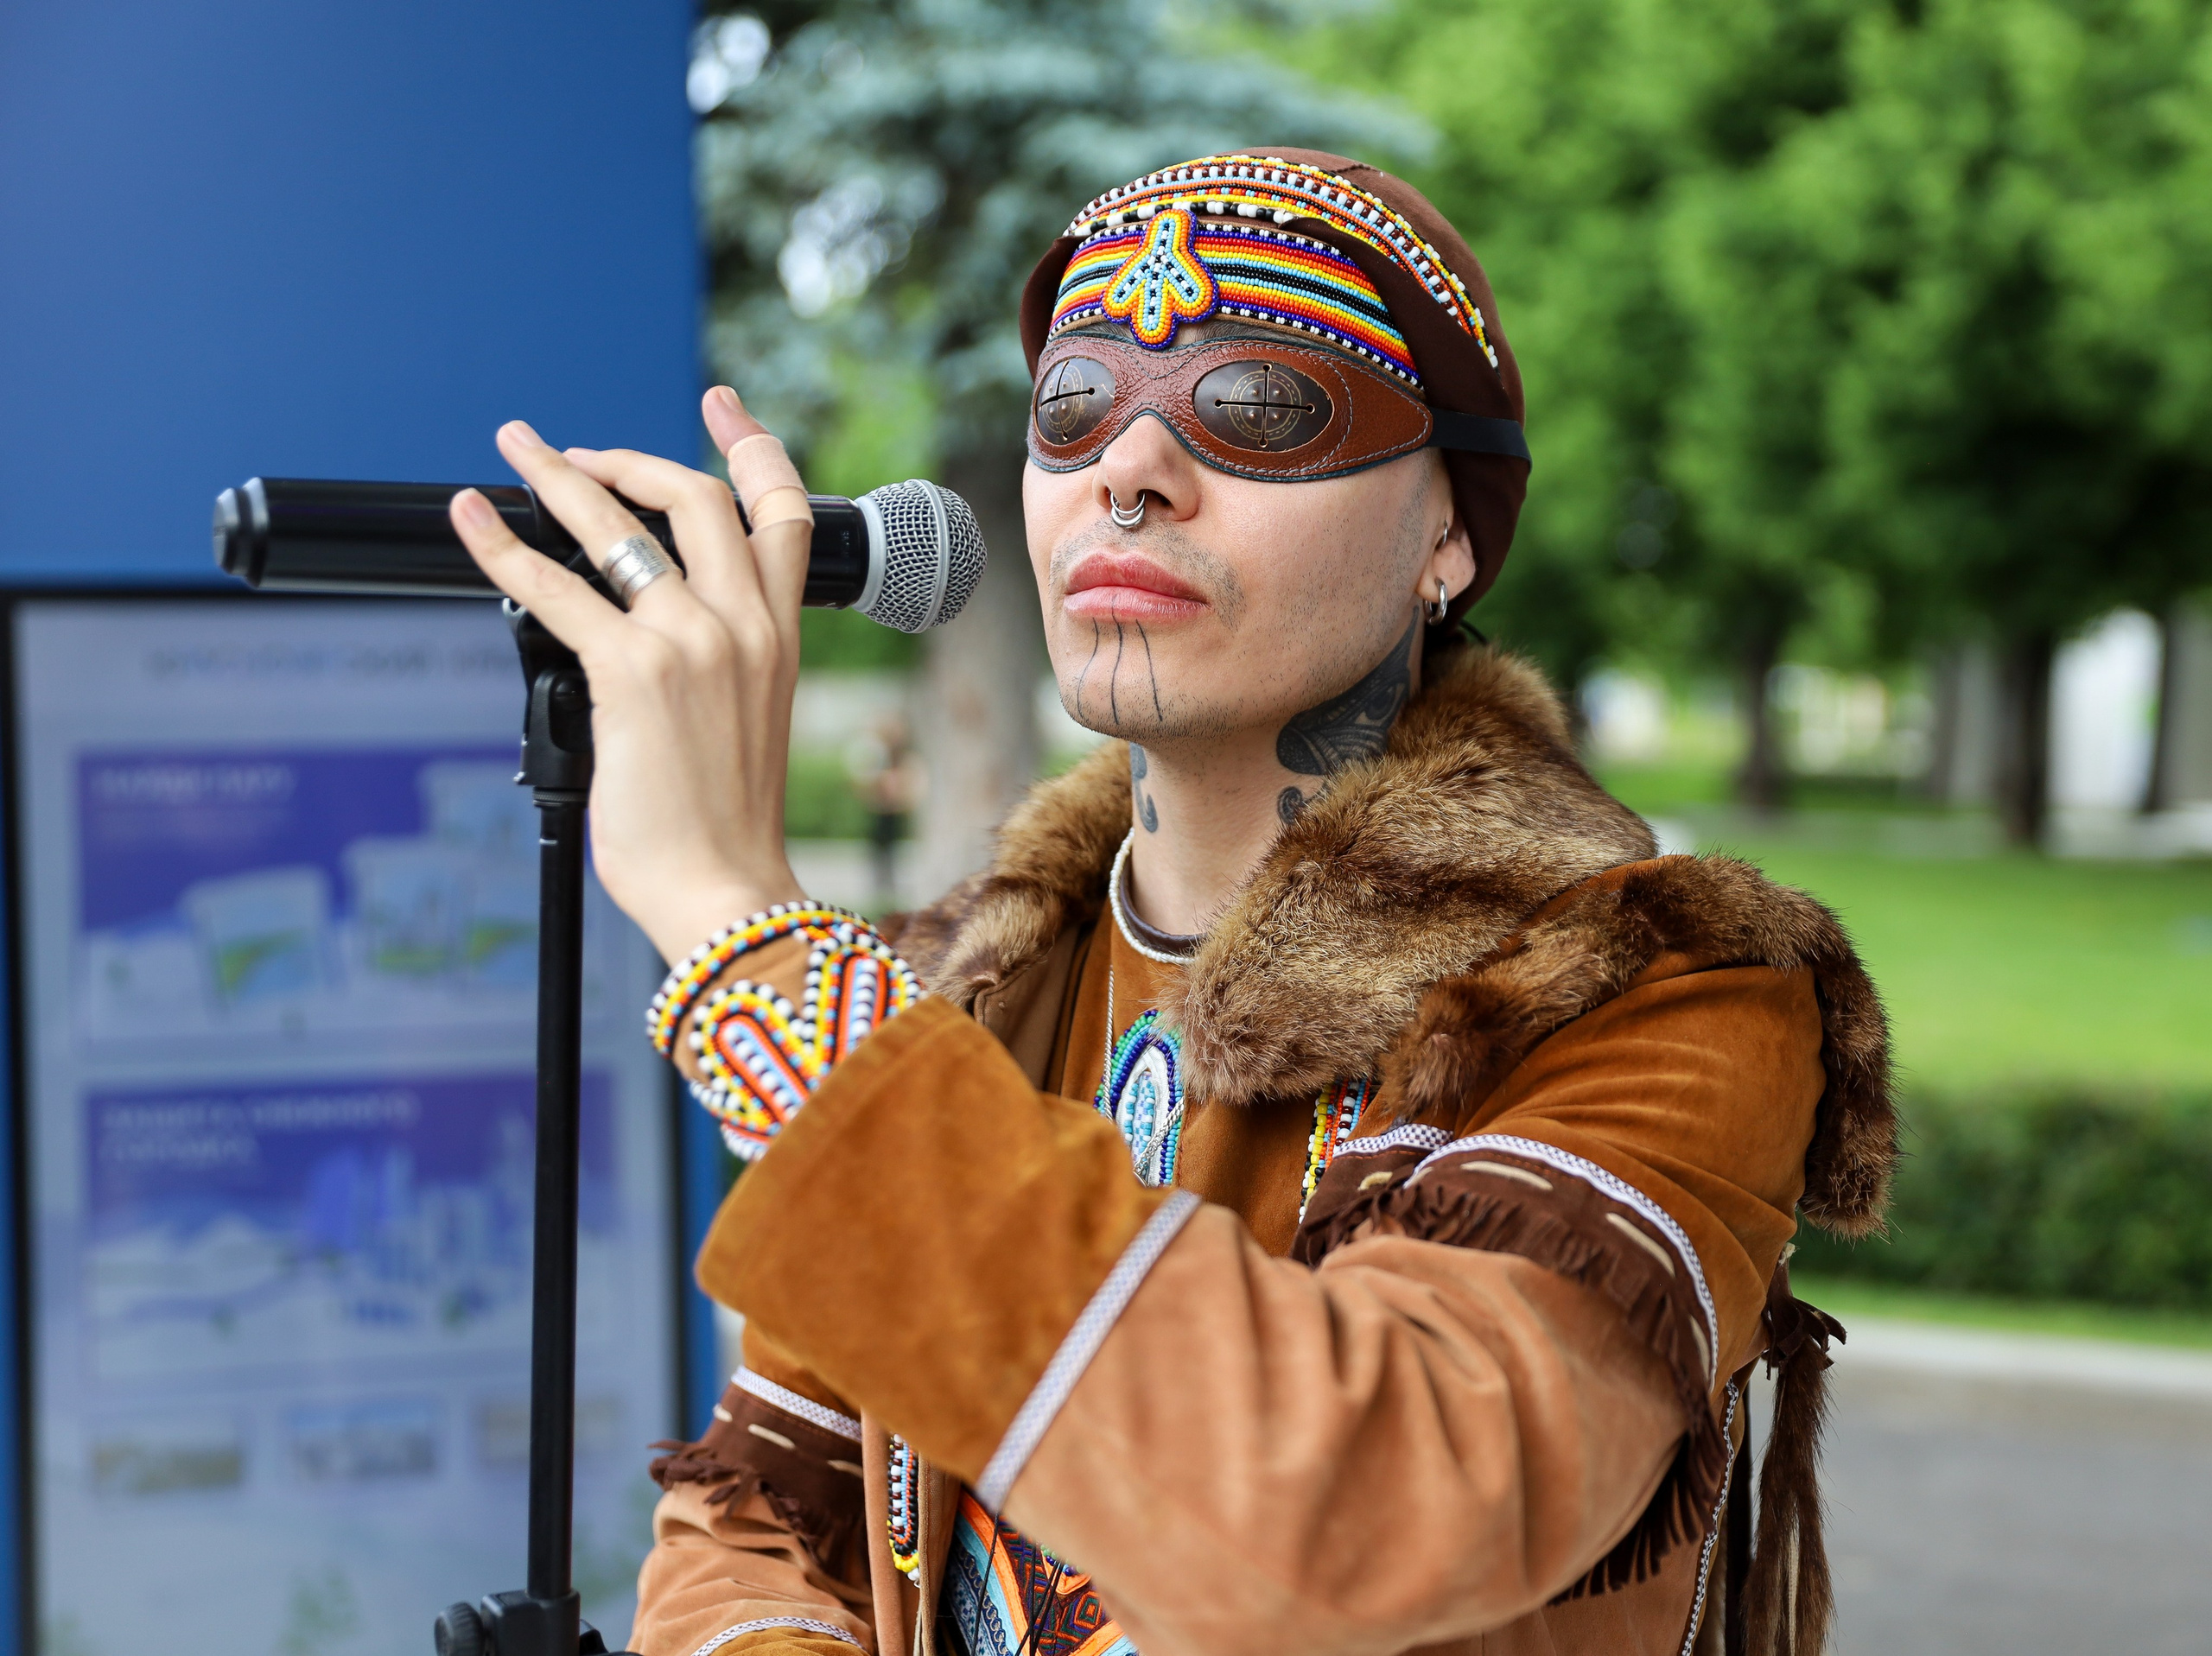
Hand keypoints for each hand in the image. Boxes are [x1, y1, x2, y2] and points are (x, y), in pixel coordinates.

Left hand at [448, 389, 811, 961]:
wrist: (726, 889)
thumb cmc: (726, 831)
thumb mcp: (746, 726)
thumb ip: (714, 666)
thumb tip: (637, 639)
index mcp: (780, 640)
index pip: (782, 516)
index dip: (753, 446)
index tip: (722, 404)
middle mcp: (744, 627)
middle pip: (696, 495)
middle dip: (628, 457)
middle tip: (576, 452)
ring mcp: (691, 643)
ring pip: (620, 526)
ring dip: (557, 477)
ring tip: (513, 453)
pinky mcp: (631, 672)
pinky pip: (555, 587)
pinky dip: (503, 545)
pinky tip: (471, 518)